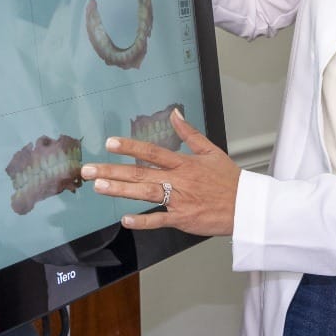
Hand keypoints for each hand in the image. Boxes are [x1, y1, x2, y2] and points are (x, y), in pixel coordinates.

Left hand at [80, 110, 238, 235]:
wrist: (247, 206)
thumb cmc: (229, 180)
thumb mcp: (211, 151)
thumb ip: (190, 133)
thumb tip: (176, 113)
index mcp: (184, 163)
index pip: (152, 152)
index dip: (130, 147)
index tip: (110, 144)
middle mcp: (178, 180)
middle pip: (140, 173)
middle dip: (112, 171)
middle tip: (88, 170)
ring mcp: (179, 200)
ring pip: (145, 194)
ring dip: (120, 191)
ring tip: (99, 187)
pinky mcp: (183, 218)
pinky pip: (159, 220)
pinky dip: (142, 222)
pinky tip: (125, 220)